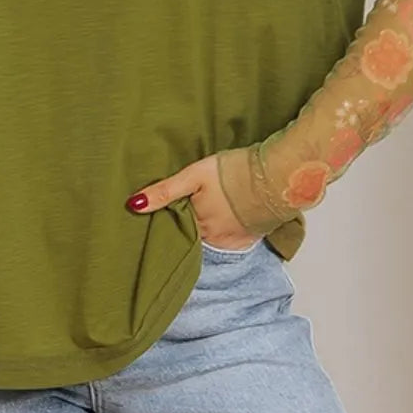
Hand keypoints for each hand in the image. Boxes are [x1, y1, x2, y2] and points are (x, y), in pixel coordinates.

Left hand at [126, 153, 263, 249]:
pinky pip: (231, 241)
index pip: (176, 229)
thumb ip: (165, 191)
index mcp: (198, 225)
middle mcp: (214, 239)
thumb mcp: (194, 175)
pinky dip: (226, 232)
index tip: (169, 213)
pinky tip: (227, 218)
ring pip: (211, 238)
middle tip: (193, 208)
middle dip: (189, 226)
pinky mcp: (251, 238)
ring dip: (208, 228)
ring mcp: (233, 241)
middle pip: (194, 235)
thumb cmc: (236, 171)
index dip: (172, 220)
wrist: (279, 175)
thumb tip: (133, 205)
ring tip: (210, 211)